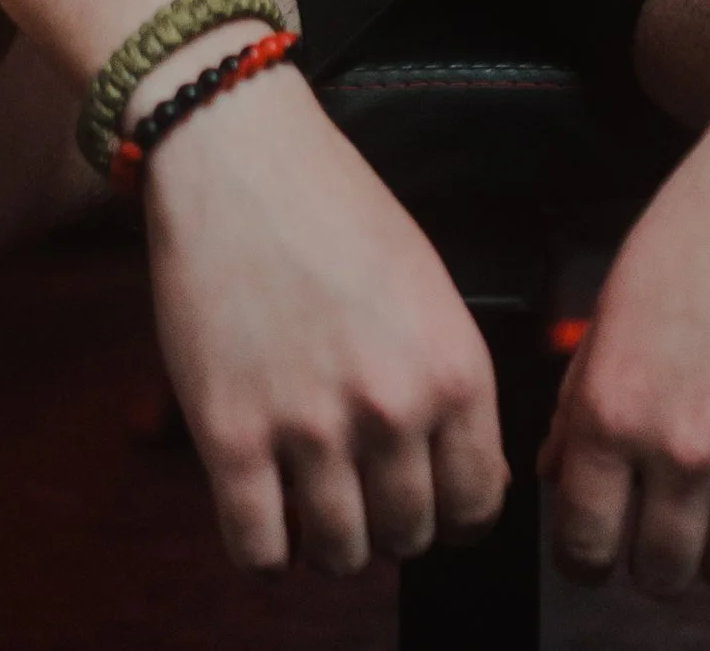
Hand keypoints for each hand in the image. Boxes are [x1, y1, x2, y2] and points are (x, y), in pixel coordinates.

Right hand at [143, 65, 507, 574]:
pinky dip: (267, 551)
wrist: (237, 154)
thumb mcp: (427, 286)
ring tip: (315, 498)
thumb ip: (450, 383)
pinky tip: (267, 513)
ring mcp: (308, 427)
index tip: (434, 503)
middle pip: (408, 535)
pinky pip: (260, 552)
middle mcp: (391, 406)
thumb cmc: (333, 206)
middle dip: (390, 522)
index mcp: (452, 366)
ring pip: (340, 555)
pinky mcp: (230, 438)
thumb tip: (470, 480)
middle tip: (364, 488)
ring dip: (331, 541)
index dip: (457, 513)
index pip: (478, 503)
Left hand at [543, 89, 709, 594]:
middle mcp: (683, 444)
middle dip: (655, 555)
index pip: (583, 546)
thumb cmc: (703, 219)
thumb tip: (557, 474)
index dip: (588, 551)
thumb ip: (581, 396)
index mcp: (614, 407)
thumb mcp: (616, 300)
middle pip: (661, 574)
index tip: (603, 536)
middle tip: (669, 516)